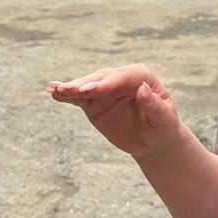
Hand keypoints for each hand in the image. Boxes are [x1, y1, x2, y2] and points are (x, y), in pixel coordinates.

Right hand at [47, 64, 184, 160]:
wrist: (154, 140)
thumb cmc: (163, 127)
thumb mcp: (164, 118)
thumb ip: (153, 104)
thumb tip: (142, 89)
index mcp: (141, 77)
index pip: (122, 77)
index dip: (106, 84)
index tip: (91, 91)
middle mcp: (121, 79)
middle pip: (101, 79)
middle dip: (85, 85)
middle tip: (68, 90)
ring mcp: (106, 91)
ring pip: (87, 86)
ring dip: (71, 88)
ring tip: (54, 89)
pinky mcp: (94, 103)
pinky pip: (79, 98)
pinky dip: (66, 96)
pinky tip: (52, 92)